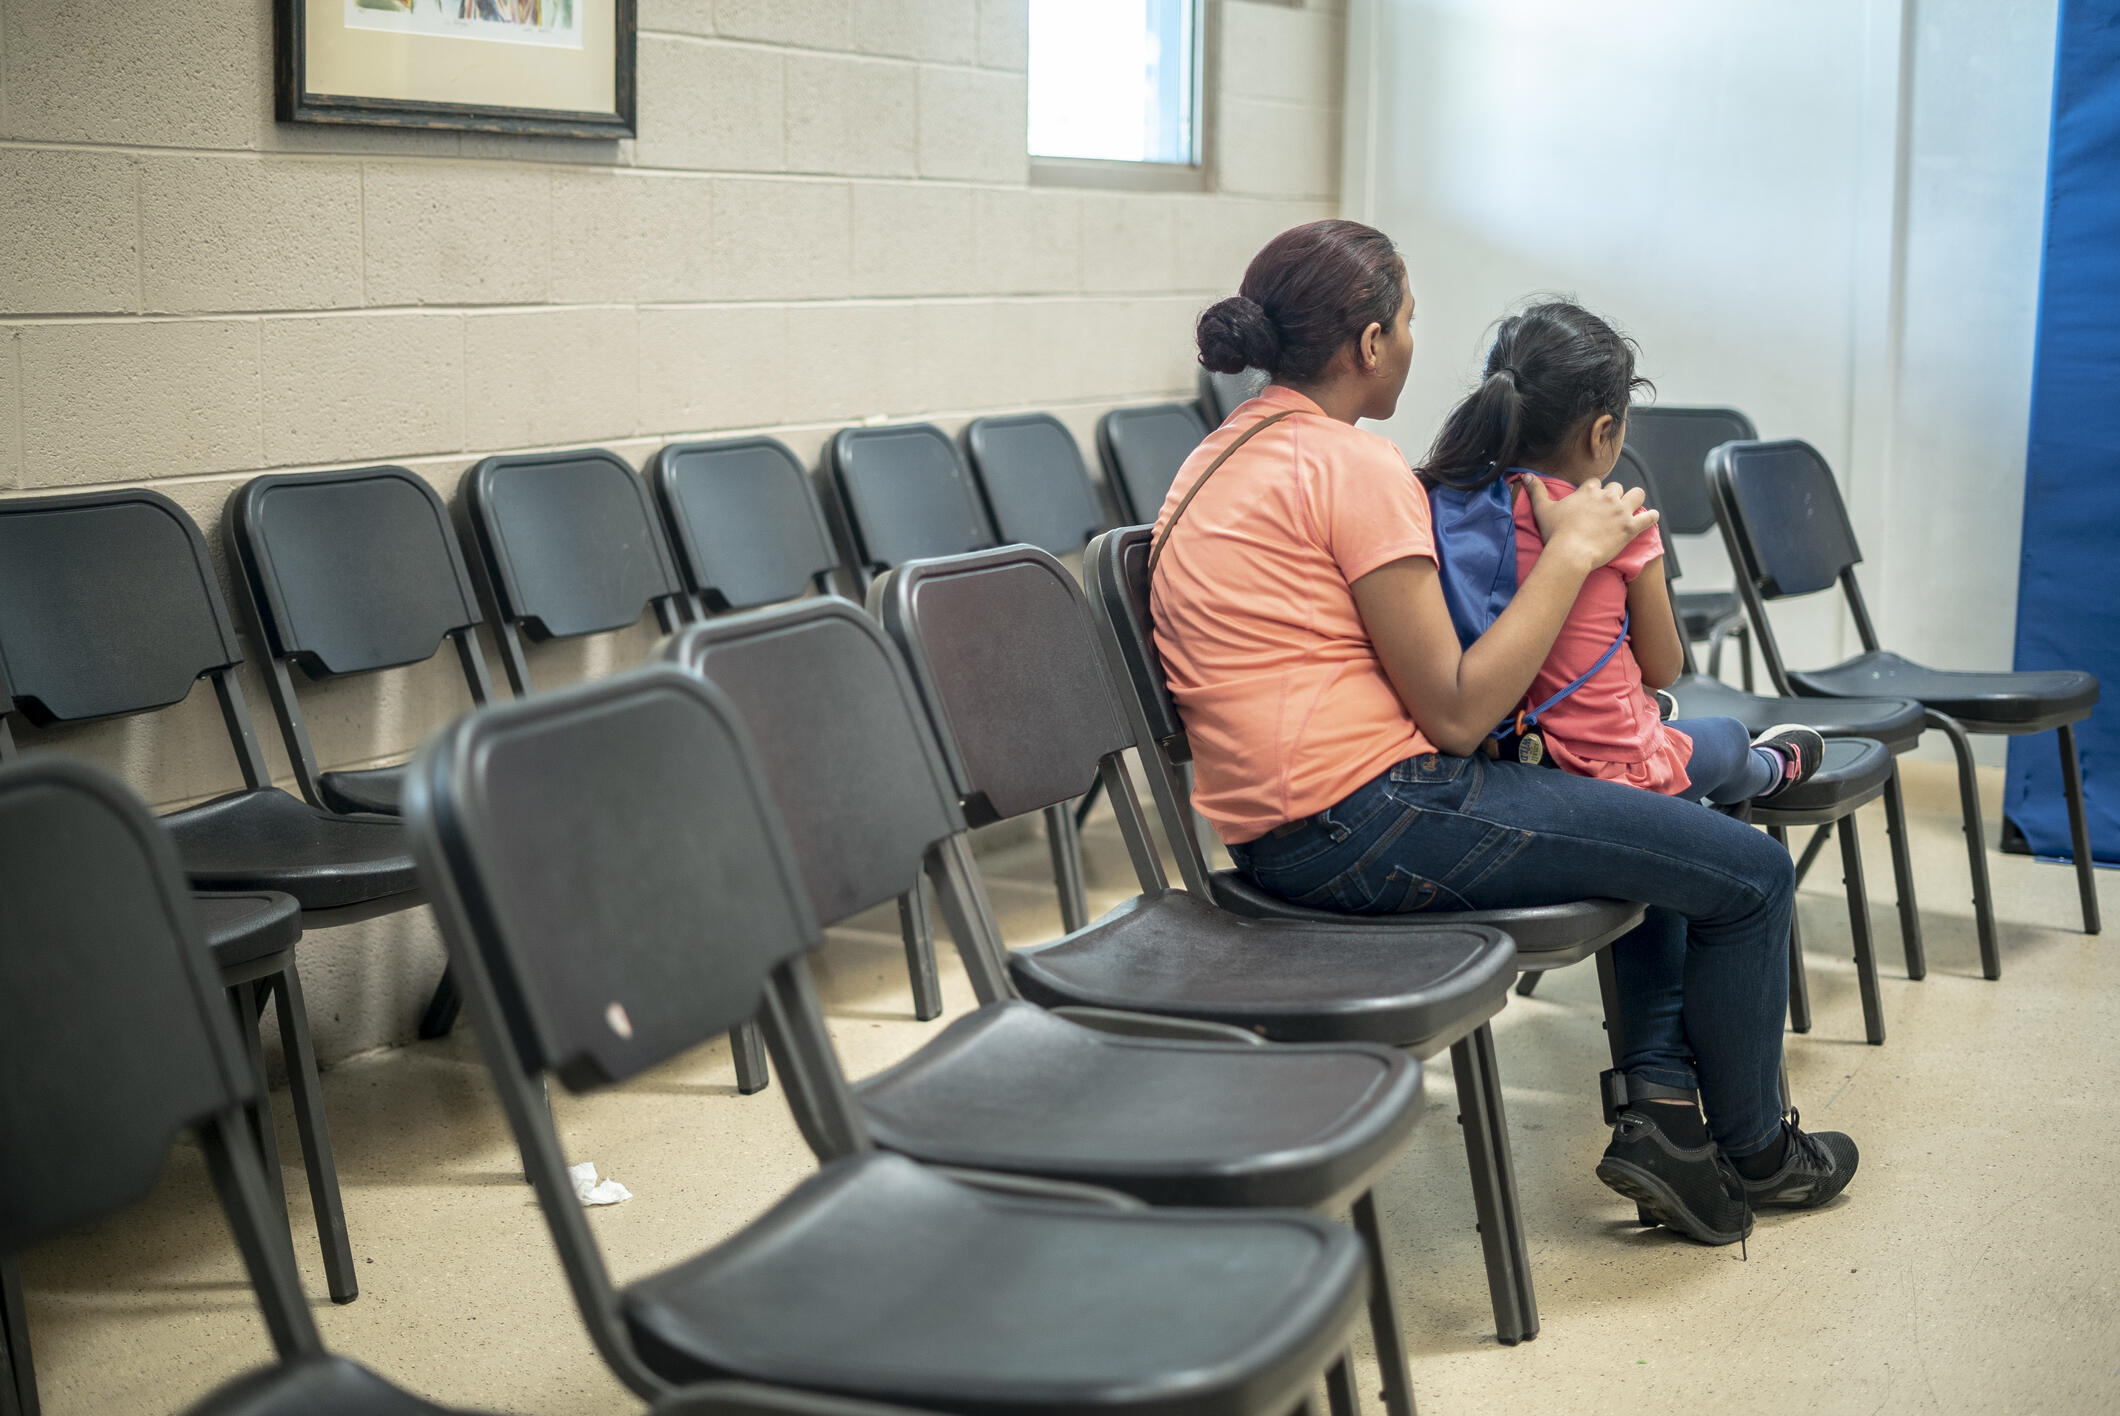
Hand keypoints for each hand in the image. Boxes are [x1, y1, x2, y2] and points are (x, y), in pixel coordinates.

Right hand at [1524, 474, 1656, 569]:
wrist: (1570, 553)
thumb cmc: (1556, 533)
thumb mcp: (1543, 510)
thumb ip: (1536, 490)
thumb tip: (1525, 475)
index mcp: (1588, 491)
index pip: (1596, 483)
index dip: (1594, 491)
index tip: (1592, 501)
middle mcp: (1607, 497)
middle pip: (1617, 488)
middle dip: (1614, 496)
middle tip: (1609, 509)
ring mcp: (1621, 511)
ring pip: (1637, 495)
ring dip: (1635, 500)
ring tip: (1631, 508)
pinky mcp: (1630, 527)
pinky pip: (1648, 517)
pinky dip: (1651, 517)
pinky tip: (1651, 517)